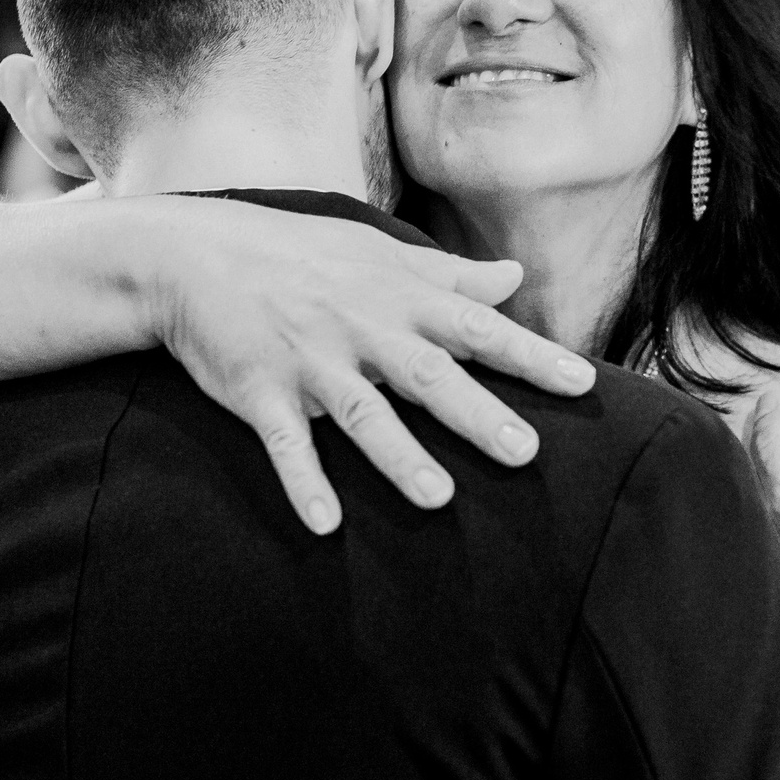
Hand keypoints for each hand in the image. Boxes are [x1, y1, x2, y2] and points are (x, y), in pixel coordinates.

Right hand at [145, 205, 594, 533]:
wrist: (196, 255)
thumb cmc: (299, 254)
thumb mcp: (379, 254)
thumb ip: (449, 275)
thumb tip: (515, 277)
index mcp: (396, 296)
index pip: (476, 327)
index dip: (530, 354)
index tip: (583, 384)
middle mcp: (360, 328)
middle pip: (427, 375)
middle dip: (476, 414)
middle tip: (526, 453)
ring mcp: (308, 361)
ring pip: (360, 412)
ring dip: (397, 456)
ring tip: (437, 499)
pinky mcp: (259, 390)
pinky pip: (283, 442)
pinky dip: (303, 482)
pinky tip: (326, 525)